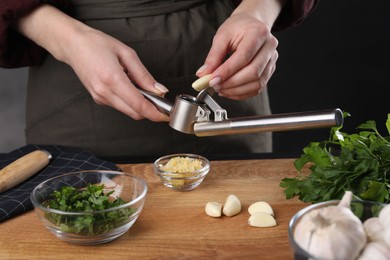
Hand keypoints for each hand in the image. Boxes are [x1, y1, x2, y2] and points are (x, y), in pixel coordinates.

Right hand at [16, 5, 168, 121]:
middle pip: (134, 113)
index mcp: (112, 79)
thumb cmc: (97, 44)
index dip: (155, 113)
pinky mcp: (98, 98)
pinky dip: (129, 101)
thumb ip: (144, 75)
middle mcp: (104, 92)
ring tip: (143, 89)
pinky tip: (130, 88)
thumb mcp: (126, 53)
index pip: (138, 105)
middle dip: (150, 111)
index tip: (166, 115)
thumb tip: (159, 90)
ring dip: (139, 105)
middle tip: (160, 101)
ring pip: (127, 111)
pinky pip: (119, 106)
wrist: (72, 45)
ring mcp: (100, 97)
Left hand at [196, 1, 282, 99]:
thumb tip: (204, 74)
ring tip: (220, 88)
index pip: (244, 57)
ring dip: (236, 90)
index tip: (212, 79)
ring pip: (257, 83)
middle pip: (253, 72)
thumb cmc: (238, 28)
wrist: (251, 24)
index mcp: (258, 32)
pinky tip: (229, 90)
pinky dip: (241, 93)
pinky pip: (257, 88)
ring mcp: (271, 60)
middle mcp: (269, 47)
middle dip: (231, 83)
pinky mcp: (269, 71)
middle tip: (214, 85)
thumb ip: (213, 56)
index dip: (227, 71)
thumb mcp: (222, 36)